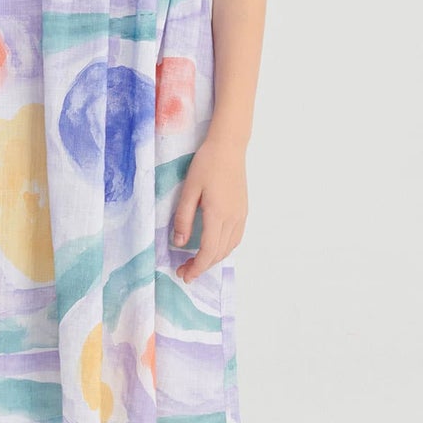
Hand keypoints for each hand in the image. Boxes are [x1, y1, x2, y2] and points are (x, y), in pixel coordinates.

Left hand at [169, 131, 247, 280]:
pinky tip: (213, 248)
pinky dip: (223, 249)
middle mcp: (233, 219)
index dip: (196, 267)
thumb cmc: (206, 164)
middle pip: (219, 253)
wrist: (229, 147)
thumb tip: (178, 243)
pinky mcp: (243, 210)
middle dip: (202, 267)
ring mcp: (241, 215)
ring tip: (196, 263)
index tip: (184, 275)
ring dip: (213, 259)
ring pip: (229, 248)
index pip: (208, 251)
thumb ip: (183, 218)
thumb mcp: (189, 190)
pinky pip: (235, 238)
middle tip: (184, 271)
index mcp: (218, 215)